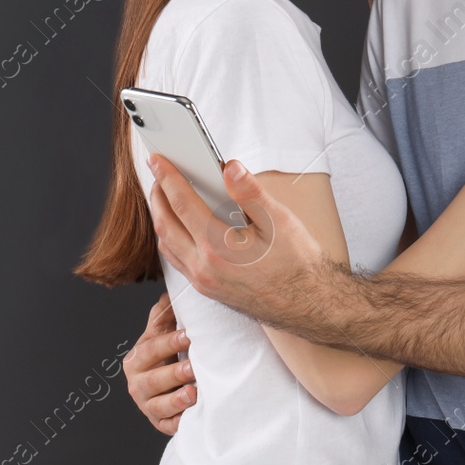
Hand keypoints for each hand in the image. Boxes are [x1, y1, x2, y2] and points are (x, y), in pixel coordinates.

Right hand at [124, 292, 195, 434]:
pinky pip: (169, 426)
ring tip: (193, 393)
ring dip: (175, 401)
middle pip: (152, 380)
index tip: (189, 335)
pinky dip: (179, 422)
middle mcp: (138, 384)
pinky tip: (192, 415)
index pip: (151, 349)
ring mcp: (148, 406)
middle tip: (194, 366)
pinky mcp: (161, 423)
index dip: (169, 342)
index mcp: (137, 359)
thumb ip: (165, 312)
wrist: (170, 384)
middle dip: (173, 373)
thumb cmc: (168, 353)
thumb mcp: (163, 331)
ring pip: (158, 406)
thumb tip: (173, 289)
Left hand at [145, 153, 330, 320]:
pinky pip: (177, 261)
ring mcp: (203, 282)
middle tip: (158, 173)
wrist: (307, 304)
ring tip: (165, 195)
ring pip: (167, 246)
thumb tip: (229, 167)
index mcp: (219, 248)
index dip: (167, 177)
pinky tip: (181, 226)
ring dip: (161, 218)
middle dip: (157, 196)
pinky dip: (170, 238)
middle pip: (165, 225)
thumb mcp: (279, 221)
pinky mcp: (208, 289)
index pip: (182, 204)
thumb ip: (250, 192)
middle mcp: (204, 268)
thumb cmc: (298, 264)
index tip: (157, 159)